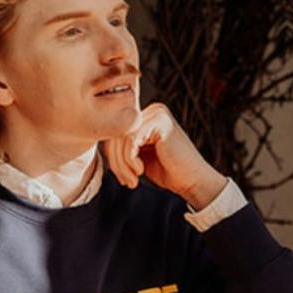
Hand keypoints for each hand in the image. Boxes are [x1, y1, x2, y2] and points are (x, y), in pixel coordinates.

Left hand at [102, 103, 226, 209]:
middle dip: (116, 162)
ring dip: (122, 164)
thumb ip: (123, 146)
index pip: (116, 131)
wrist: (193, 181)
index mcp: (147, 116)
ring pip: (121, 138)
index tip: (122, 176)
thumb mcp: (139, 156)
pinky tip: (140, 171)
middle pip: (116, 133)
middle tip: (126, 181)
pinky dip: (130, 160)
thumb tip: (100, 143)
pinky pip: (130, 140)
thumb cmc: (168, 171)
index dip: (113, 156)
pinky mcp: (160, 122)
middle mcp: (153, 110)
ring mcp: (157, 114)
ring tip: (132, 180)